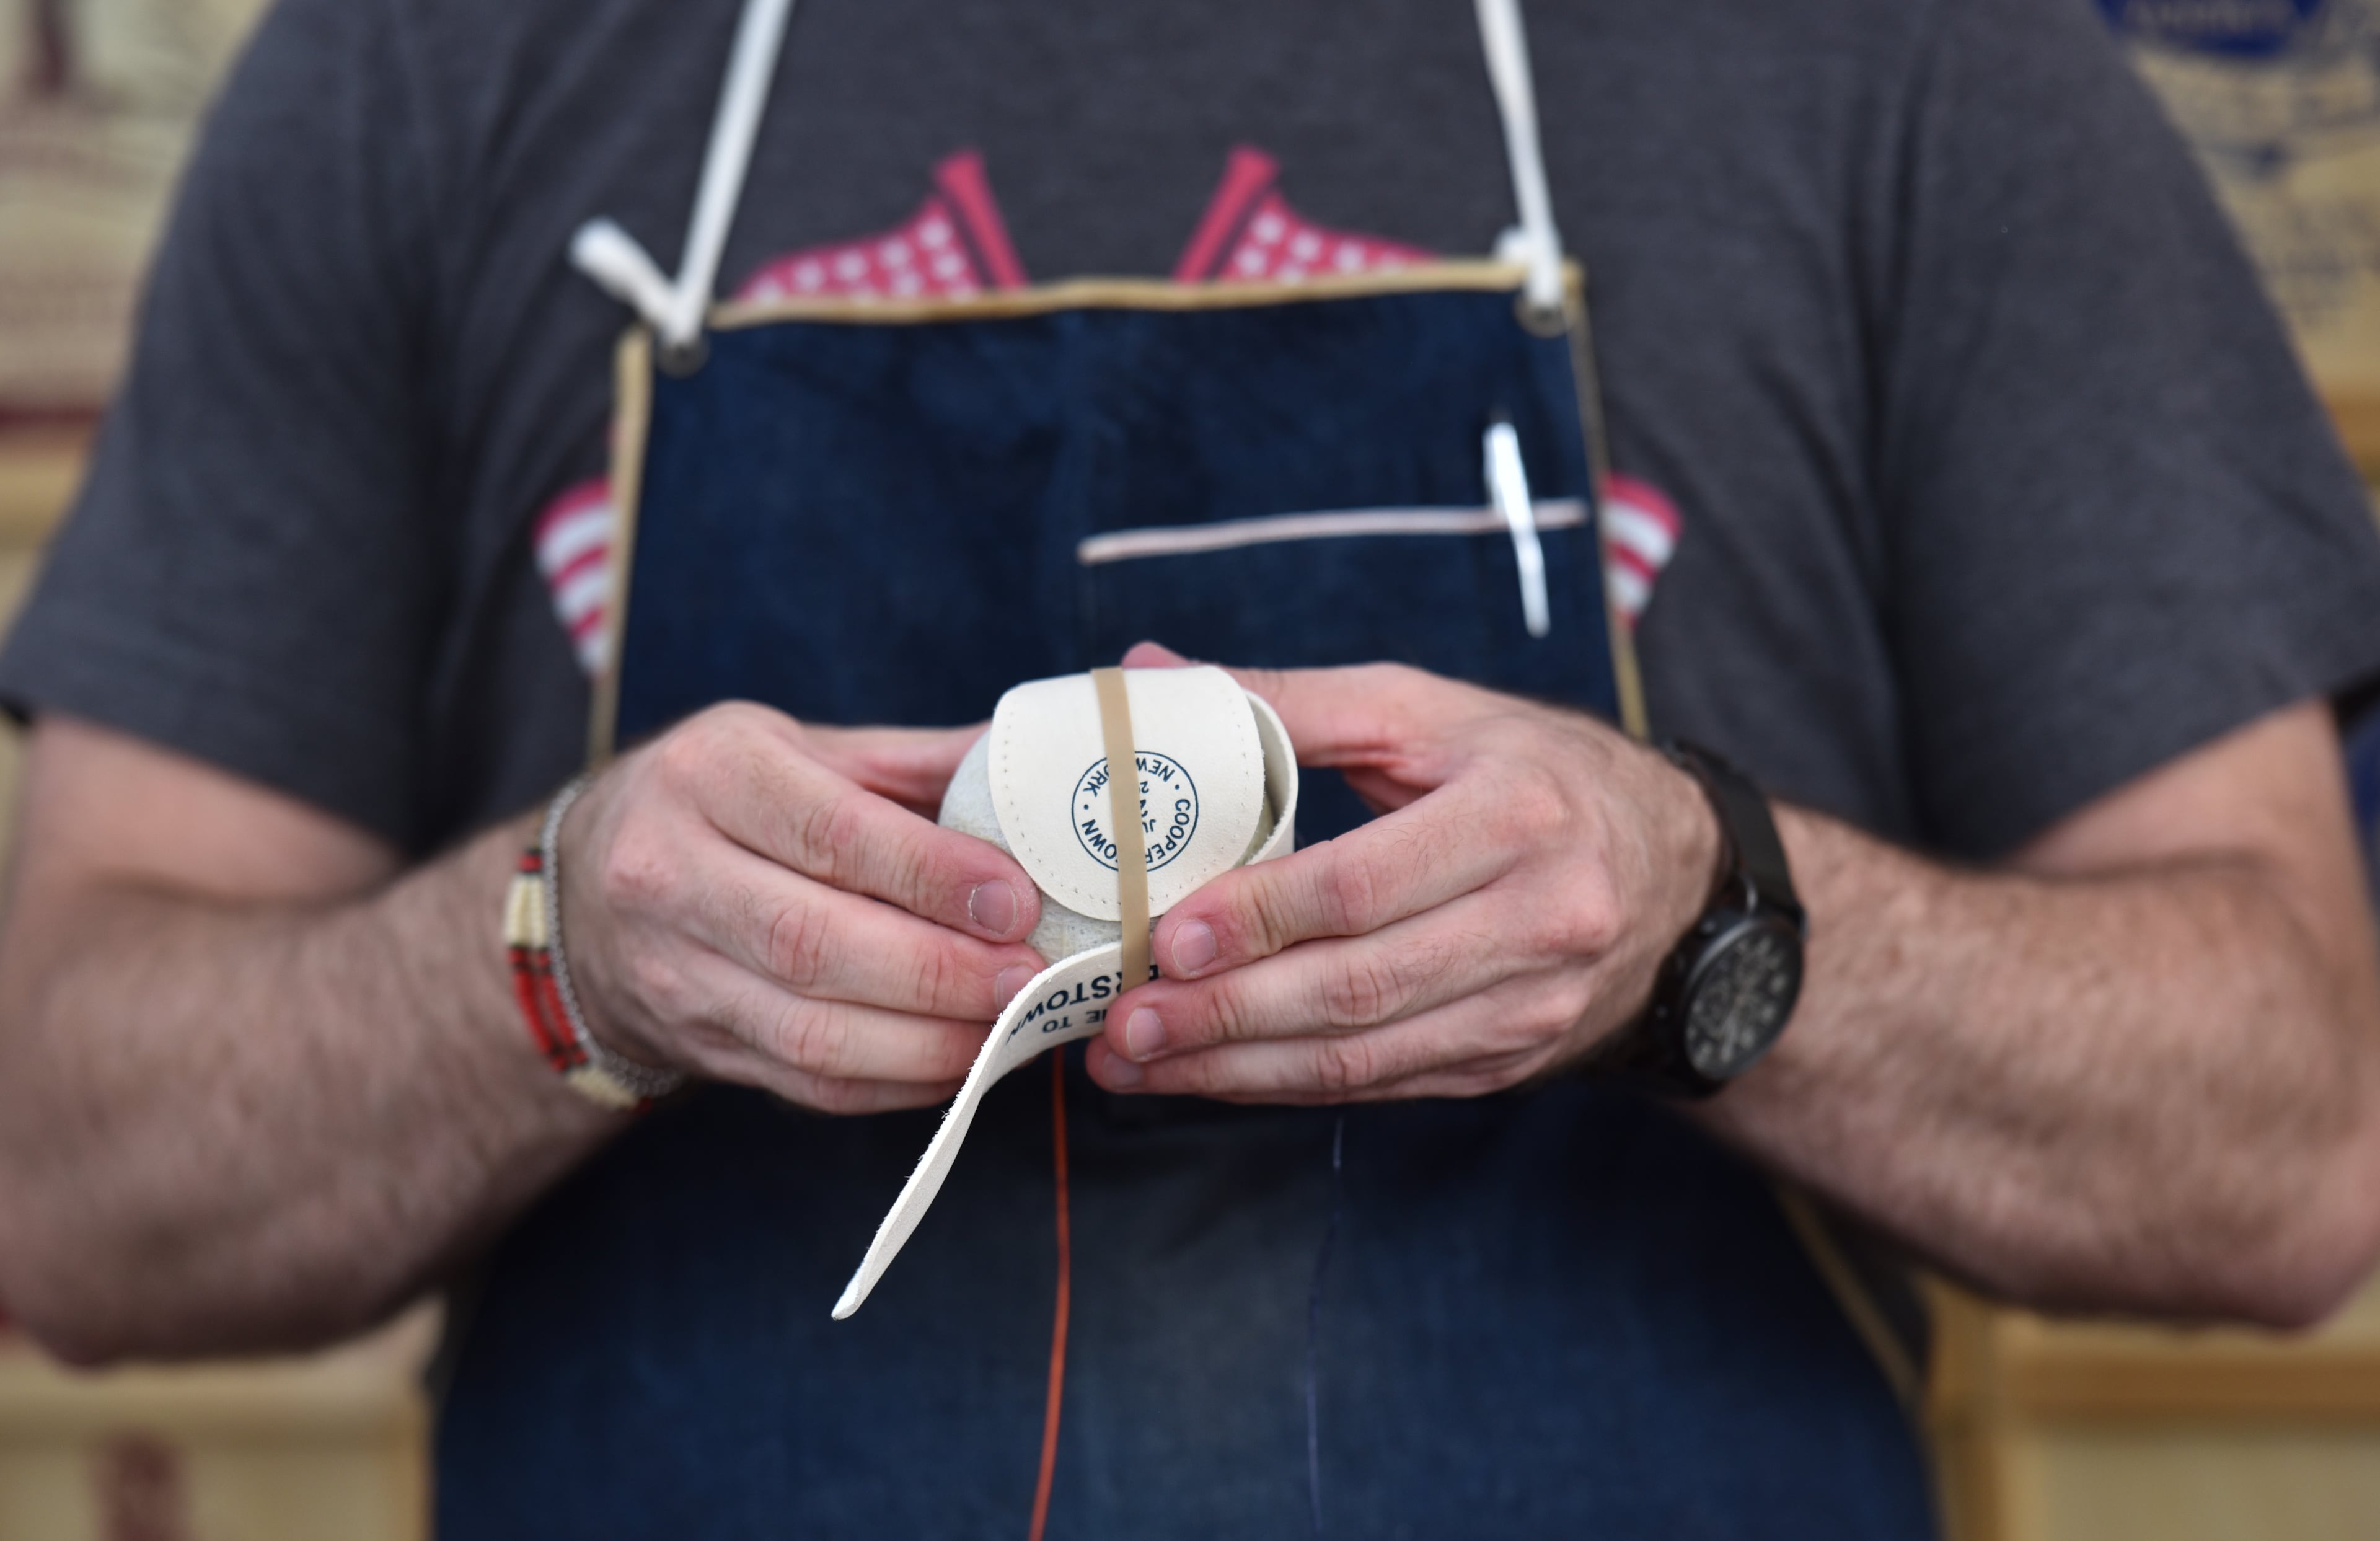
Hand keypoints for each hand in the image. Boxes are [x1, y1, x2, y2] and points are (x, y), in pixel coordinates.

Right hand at [557, 703, 1045, 1112]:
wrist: (586, 892)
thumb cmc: (723, 802)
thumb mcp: (798, 749)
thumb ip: (913, 763)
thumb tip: (1038, 768)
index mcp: (710, 775)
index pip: (829, 834)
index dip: (929, 875)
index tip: (1014, 900)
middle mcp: (672, 874)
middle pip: (814, 942)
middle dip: (937, 971)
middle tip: (1028, 976)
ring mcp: (676, 973)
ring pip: (810, 1032)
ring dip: (926, 1041)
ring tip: (1009, 1025)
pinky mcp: (700, 1045)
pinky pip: (808, 1085)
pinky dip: (897, 1082)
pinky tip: (962, 1060)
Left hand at [1086, 650, 1720, 1101]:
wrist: (1677, 875)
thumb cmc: (1529, 772)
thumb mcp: (1426, 711)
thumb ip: (1286, 702)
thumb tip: (1146, 681)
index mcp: (1516, 812)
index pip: (1364, 884)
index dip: (1258, 918)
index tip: (1165, 938)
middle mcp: (1539, 918)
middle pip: (1357, 987)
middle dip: (1226, 1014)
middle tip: (1123, 1020)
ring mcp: (1530, 1003)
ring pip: (1363, 1056)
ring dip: (1236, 1067)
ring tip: (1135, 1060)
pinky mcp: (1510, 1059)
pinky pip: (1382, 1084)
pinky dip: (1285, 1085)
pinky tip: (1210, 1074)